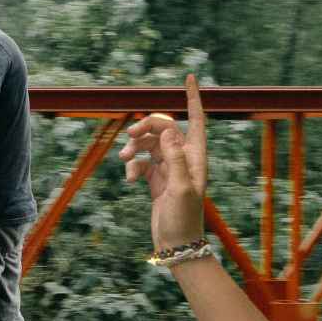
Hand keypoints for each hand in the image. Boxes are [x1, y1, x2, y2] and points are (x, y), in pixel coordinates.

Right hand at [119, 74, 206, 250]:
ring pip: (149, 144)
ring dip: (134, 147)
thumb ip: (175, 158)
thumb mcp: (181, 188)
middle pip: (164, 128)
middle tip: (130, 135)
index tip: (189, 77)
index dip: (193, 98)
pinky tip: (130, 179)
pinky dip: (133, 166)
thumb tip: (169, 130)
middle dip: (146, 127)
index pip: (196, 120)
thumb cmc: (183, 218)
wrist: (175, 243)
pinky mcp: (156, 179)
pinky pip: (141, 162)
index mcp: (196, 157)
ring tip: (125, 159)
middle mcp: (184, 158)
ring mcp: (169, 168)